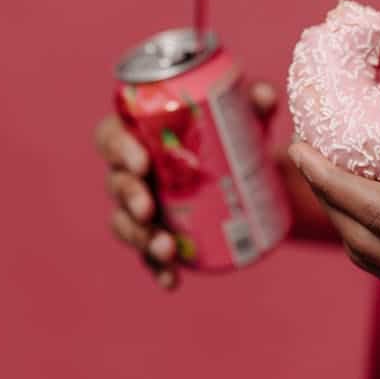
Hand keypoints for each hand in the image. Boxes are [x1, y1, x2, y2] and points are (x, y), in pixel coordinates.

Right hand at [94, 81, 293, 288]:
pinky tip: (173, 281)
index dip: (119, 149)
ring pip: (125, 222)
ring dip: (139, 237)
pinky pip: (148, 255)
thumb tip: (267, 97)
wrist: (251, 167)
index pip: (111, 137)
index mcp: (139, 134)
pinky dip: (159, 269)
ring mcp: (141, 206)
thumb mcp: (243, 115)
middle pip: (115, 183)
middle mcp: (132, 171)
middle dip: (128, 197)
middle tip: (148, 208)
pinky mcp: (159, 233)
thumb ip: (253, 102)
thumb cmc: (233, 130)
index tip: (142, 161)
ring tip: (164, 248)